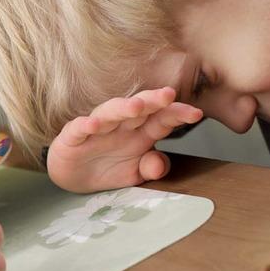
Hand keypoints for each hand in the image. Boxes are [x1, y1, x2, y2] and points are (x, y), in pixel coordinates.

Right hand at [47, 87, 202, 192]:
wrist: (74, 176)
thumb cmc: (109, 168)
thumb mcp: (135, 174)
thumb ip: (152, 168)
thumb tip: (159, 164)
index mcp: (141, 132)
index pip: (162, 118)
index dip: (178, 113)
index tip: (196, 113)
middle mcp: (121, 125)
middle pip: (139, 108)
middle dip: (154, 100)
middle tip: (169, 94)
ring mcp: (97, 128)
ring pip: (110, 113)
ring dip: (122, 108)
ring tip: (136, 107)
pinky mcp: (73, 136)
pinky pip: (79, 129)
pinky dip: (85, 125)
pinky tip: (93, 125)